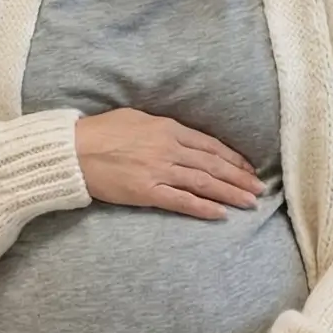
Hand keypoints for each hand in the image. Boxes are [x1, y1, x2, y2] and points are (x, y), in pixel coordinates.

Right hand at [74, 109, 264, 220]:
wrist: (73, 151)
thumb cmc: (100, 131)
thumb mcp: (136, 118)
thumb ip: (162, 127)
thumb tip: (180, 135)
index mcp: (168, 128)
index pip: (209, 145)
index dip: (233, 158)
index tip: (248, 168)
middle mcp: (169, 149)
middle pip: (213, 165)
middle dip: (239, 178)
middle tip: (259, 189)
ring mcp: (159, 171)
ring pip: (203, 183)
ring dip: (230, 193)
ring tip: (249, 203)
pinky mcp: (146, 192)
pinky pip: (181, 202)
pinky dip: (203, 208)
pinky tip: (220, 214)